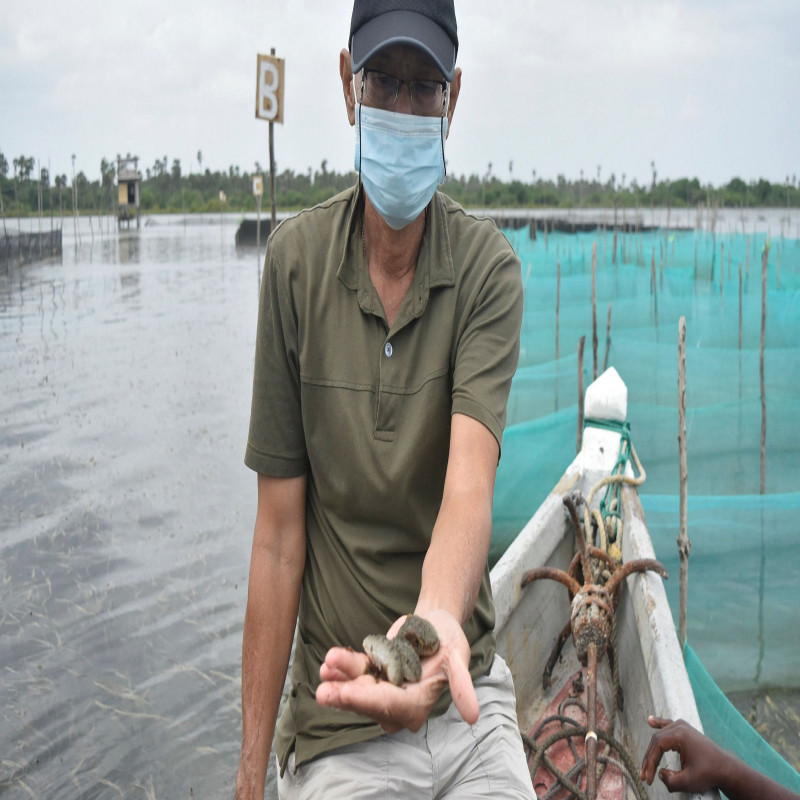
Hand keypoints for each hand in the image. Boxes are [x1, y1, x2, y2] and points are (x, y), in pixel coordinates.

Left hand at [315, 609, 478, 733]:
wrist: (436, 621)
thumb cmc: (450, 640)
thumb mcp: (459, 658)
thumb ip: (462, 686)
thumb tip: (474, 716)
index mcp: (418, 703)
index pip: (392, 706)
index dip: (369, 701)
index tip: (348, 694)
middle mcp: (397, 701)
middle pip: (368, 702)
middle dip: (345, 697)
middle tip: (324, 692)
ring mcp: (382, 686)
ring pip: (356, 688)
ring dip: (338, 681)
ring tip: (325, 669)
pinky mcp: (372, 672)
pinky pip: (354, 672)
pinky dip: (340, 669)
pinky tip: (328, 663)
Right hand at [640, 716, 728, 792]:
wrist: (727, 768)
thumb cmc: (709, 774)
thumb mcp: (689, 781)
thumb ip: (671, 781)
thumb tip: (659, 774)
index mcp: (680, 735)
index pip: (657, 746)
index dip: (650, 763)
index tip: (648, 778)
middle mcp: (679, 726)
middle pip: (656, 740)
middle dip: (649, 759)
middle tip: (644, 775)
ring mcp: (683, 726)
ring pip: (660, 734)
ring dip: (652, 749)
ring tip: (644, 762)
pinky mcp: (686, 729)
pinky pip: (668, 725)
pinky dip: (659, 724)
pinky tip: (650, 721)